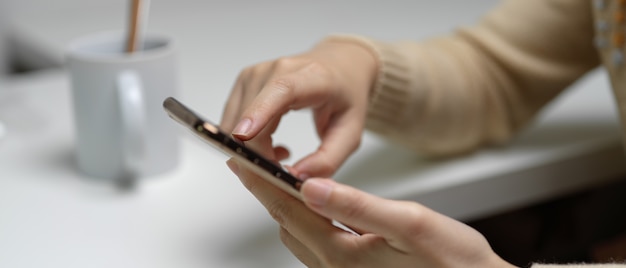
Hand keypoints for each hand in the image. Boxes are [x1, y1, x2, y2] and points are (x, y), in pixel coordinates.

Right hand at [220, 40, 377, 177]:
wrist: (339, 65)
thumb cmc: (346, 95)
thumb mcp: (351, 133)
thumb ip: (328, 160)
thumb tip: (296, 178)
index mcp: (311, 77)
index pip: (280, 91)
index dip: (259, 113)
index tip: (242, 136)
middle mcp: (276, 70)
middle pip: (251, 117)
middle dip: (258, 154)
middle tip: (282, 171)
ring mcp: (255, 74)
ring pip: (236, 124)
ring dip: (252, 149)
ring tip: (282, 153)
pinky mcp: (244, 82)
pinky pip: (233, 121)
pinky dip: (246, 141)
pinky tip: (271, 142)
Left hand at [227, 159, 515, 267]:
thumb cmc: (451, 261)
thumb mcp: (409, 223)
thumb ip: (356, 205)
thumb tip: (311, 187)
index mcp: (343, 255)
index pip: (288, 211)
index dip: (261, 183)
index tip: (241, 161)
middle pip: (287, 223)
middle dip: (266, 192)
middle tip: (252, 164)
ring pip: (298, 234)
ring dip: (284, 206)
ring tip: (276, 178)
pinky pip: (315, 241)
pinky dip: (305, 218)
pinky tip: (313, 203)